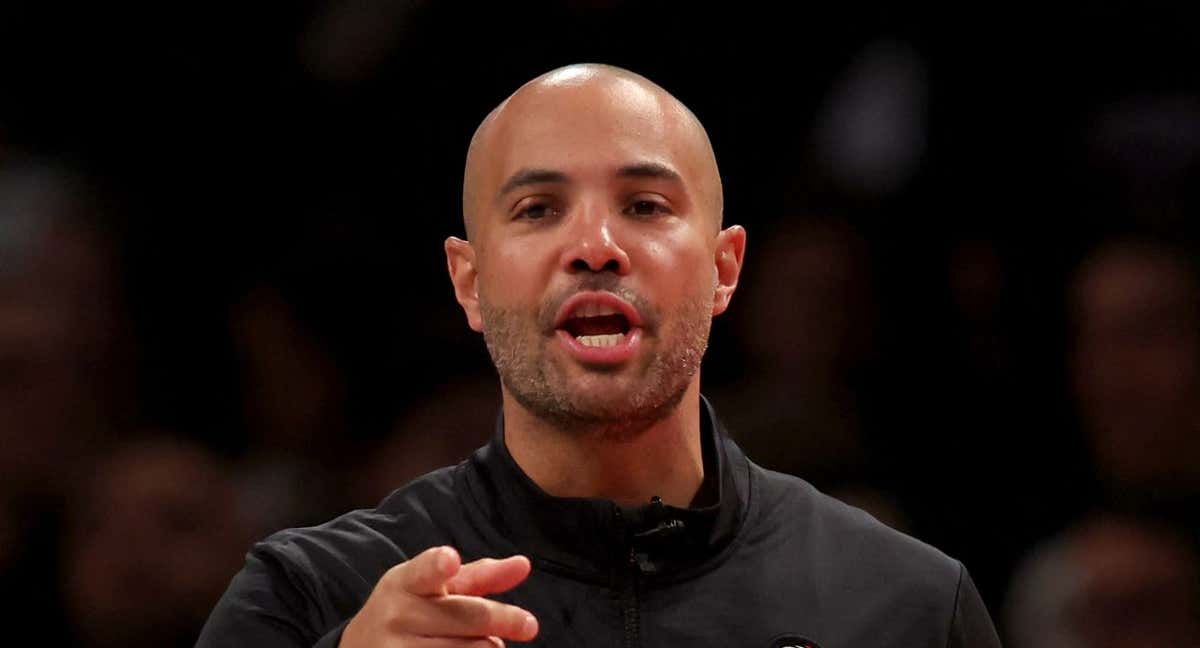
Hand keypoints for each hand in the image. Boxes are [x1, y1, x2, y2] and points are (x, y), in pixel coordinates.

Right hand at [340, 546, 538, 646]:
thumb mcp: (434, 586)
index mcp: (406, 582)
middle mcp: (398, 614)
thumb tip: (523, 564)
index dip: (438, 566)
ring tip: (482, 642)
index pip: (424, 572)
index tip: (450, 559)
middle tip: (529, 625)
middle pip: (469, 616)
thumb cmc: (410, 610)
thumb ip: (479, 575)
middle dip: (505, 620)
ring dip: (489, 647)